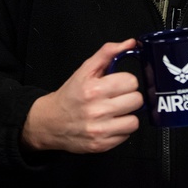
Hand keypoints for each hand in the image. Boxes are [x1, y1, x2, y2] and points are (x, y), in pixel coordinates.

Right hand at [22, 39, 142, 153]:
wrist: (50, 122)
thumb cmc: (69, 96)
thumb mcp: (85, 70)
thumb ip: (107, 53)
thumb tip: (130, 43)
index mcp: (94, 89)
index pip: (131, 81)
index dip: (126, 81)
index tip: (118, 84)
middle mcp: (97, 111)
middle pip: (136, 100)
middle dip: (129, 97)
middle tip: (117, 97)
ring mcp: (99, 130)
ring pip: (134, 121)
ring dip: (127, 115)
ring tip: (115, 111)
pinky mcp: (101, 145)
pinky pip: (127, 136)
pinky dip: (121, 129)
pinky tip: (110, 123)